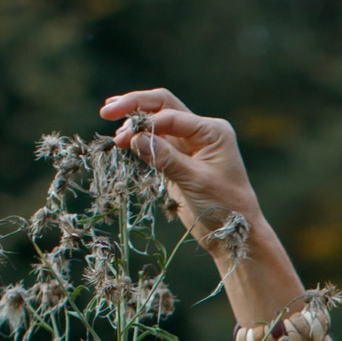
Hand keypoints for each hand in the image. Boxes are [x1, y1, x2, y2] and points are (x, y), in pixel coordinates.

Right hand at [98, 88, 258, 248]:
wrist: (234, 234)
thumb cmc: (225, 206)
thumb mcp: (195, 181)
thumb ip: (166, 158)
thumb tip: (134, 138)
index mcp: (212, 131)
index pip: (172, 115)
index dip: (146, 121)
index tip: (124, 136)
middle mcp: (201, 132)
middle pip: (162, 107)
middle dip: (135, 106)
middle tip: (107, 110)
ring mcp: (189, 145)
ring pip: (156, 125)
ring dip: (134, 126)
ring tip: (114, 136)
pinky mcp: (178, 160)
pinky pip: (155, 144)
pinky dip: (138, 142)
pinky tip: (122, 143)